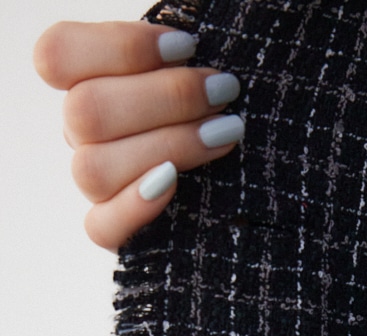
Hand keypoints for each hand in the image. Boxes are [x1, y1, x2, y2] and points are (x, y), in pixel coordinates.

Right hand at [33, 21, 244, 250]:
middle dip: (166, 98)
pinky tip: (173, 184)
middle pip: (85, 112)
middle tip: (226, 89)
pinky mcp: (116, 230)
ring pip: (93, 169)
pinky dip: (134, 207)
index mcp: (89, 80)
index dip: (120, 48)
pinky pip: (101, 228)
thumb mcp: (200, 61)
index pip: (57, 55)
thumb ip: (179, 46)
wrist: (263, 175)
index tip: (188, 47)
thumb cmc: (226, 103)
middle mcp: (83, 133)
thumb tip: (189, 28)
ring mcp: (98, 183)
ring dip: (167, 145)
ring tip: (227, 132)